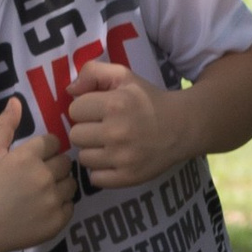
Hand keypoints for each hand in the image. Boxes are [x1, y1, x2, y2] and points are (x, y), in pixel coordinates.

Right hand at [0, 98, 74, 251]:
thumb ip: (3, 127)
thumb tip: (16, 100)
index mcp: (27, 157)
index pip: (53, 142)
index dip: (45, 148)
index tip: (35, 157)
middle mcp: (44, 177)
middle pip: (66, 161)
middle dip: (54, 165)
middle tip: (38, 175)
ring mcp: (52, 200)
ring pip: (71, 183)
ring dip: (61, 184)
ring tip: (42, 191)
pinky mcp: (58, 221)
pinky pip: (70, 205)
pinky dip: (61, 205)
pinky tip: (43, 208)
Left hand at [66, 58, 187, 189]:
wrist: (181, 127)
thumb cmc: (147, 100)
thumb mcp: (123, 76)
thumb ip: (93, 72)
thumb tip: (70, 90)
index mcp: (114, 104)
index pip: (75, 110)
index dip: (86, 108)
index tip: (100, 110)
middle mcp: (117, 132)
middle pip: (75, 135)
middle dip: (87, 130)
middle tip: (104, 128)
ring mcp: (122, 158)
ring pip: (83, 158)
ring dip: (93, 151)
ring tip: (110, 144)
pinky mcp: (128, 177)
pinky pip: (95, 178)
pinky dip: (102, 171)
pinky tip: (114, 160)